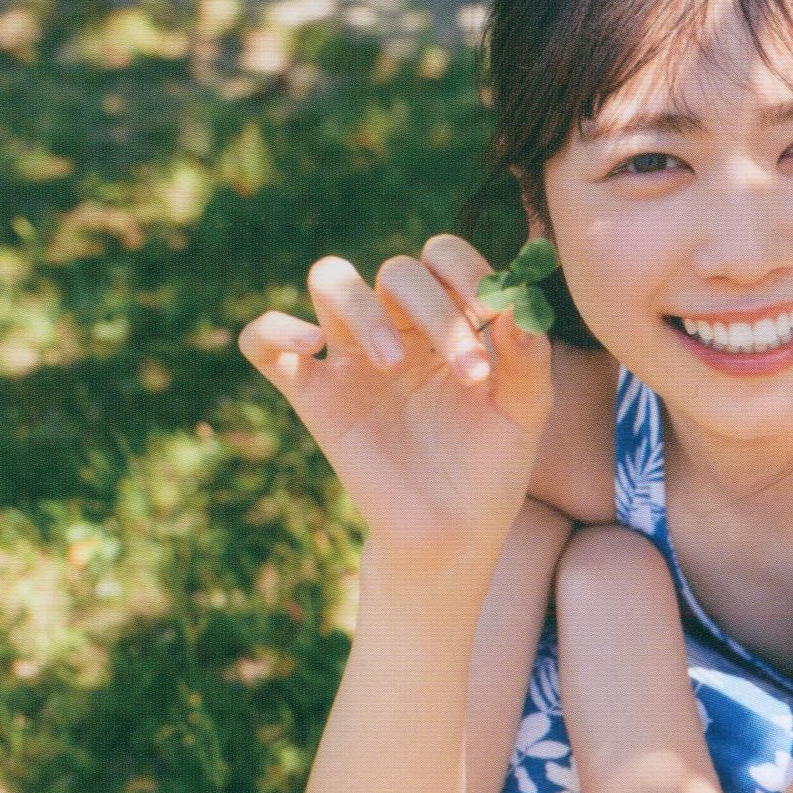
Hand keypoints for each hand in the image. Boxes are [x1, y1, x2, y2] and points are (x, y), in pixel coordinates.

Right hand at [239, 234, 554, 568]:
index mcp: (447, 320)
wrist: (453, 537)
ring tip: (393, 364)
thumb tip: (518, 303)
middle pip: (397, 270)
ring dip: (364, 309)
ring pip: (330, 279)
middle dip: (436, 310)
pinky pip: (263, 342)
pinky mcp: (313, 396)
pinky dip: (273, 329)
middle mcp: (397, 328)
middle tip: (470, 374)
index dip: (468, 270)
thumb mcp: (525, 411)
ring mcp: (350, 358)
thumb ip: (528, 356)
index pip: (444, 256)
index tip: (494, 315)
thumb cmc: (490, 469)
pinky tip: (309, 345)